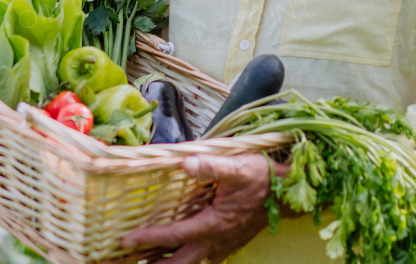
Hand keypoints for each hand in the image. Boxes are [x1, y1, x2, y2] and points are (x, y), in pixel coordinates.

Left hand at [121, 154, 272, 263]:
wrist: (290, 191)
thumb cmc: (262, 177)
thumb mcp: (238, 166)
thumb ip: (211, 166)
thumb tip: (186, 162)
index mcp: (214, 224)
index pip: (174, 236)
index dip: (148, 238)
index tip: (125, 240)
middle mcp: (216, 241)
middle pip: (179, 263)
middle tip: (130, 260)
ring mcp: (223, 245)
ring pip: (191, 262)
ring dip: (170, 263)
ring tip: (147, 260)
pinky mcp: (229, 243)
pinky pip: (203, 257)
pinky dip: (186, 257)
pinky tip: (180, 250)